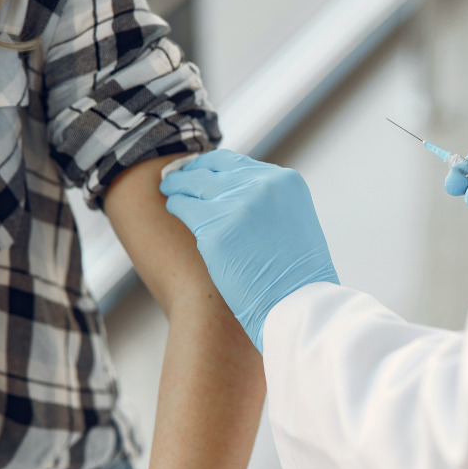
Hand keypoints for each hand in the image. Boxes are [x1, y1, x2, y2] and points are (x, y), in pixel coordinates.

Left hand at [160, 150, 338, 353]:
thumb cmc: (297, 275)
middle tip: (176, 177)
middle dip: (192, 172)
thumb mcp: (293, 221)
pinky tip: (172, 207)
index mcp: (285, 182)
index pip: (236, 162)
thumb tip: (235, 192)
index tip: (200, 171)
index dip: (213, 166)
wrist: (298, 306)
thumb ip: (268, 201)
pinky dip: (176, 205)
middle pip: (212, 170)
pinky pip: (184, 207)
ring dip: (179, 186)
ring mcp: (237, 206)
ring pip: (194, 184)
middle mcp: (262, 186)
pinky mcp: (215, 230)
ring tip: (169, 189)